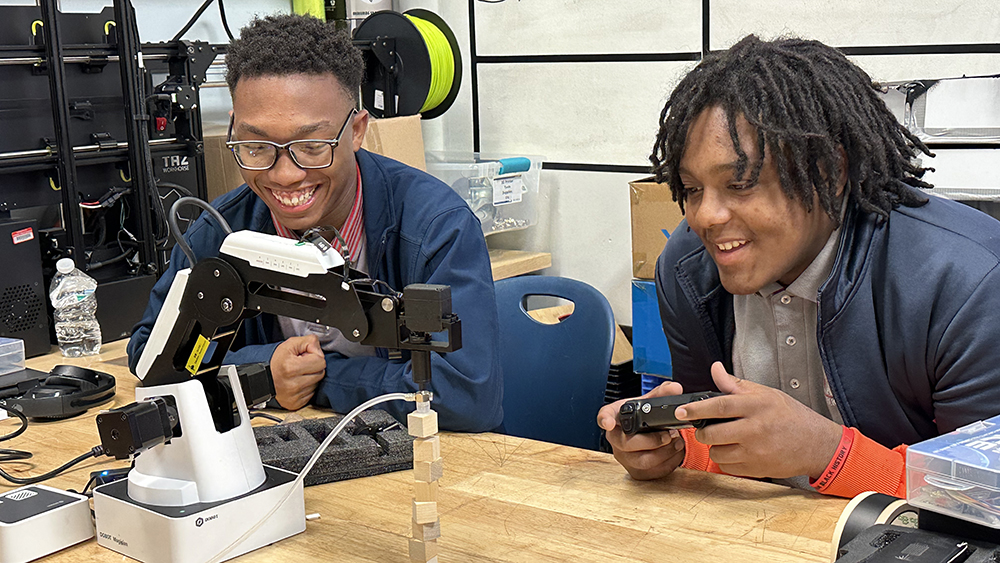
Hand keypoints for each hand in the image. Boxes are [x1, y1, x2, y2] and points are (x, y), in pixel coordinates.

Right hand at [270, 334, 325, 410]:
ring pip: (317, 384)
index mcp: (291, 368)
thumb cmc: (276, 362)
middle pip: (321, 373)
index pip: (321, 361)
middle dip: (314, 367)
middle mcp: (293, 384)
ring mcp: (294, 396)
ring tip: (299, 374)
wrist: (262, 378)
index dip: (314, 356)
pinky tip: (298, 383)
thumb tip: (319, 349)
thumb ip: (309, 342)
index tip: (305, 357)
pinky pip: (312, 394)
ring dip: (311, 378)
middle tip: (302, 365)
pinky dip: (307, 388)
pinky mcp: (295, 403)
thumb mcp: (290, 345)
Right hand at [597, 381, 687, 479]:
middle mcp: (616, 438)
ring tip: (677, 442)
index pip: (604, 416)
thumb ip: (663, 393)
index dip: (604, 420)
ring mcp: (624, 456)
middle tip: (668, 434)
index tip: (608, 423)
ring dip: (664, 452)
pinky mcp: (636, 471)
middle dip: (652, 441)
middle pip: (626, 443)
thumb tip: (675, 389)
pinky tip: (675, 451)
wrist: (650, 432)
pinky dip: (669, 462)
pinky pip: (652, 472)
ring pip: (642, 461)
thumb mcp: (652, 401)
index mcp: (616, 416)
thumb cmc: (645, 417)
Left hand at [675, 362, 843, 478]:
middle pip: (713, 434)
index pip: (719, 406)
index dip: (696, 409)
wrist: (816, 444)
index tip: (680, 411)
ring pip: (717, 453)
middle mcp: (755, 429)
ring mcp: (756, 452)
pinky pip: (728, 466)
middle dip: (702, 432)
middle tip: (704, 428)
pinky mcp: (756, 469)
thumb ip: (735, 384)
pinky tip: (737, 451)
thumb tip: (715, 369)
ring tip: (726, 439)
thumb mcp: (765, 393)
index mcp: (756, 406)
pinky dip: (727, 459)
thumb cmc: (791, 416)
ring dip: (715, 447)